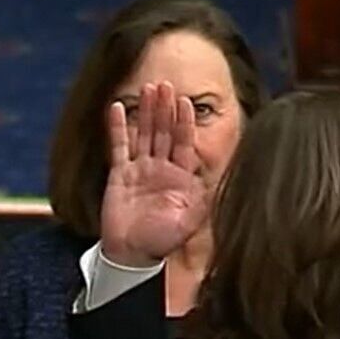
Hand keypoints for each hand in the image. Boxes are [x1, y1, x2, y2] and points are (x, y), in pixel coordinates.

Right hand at [99, 81, 209, 266]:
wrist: (132, 254)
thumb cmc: (162, 240)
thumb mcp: (190, 222)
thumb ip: (205, 201)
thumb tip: (223, 182)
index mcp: (181, 177)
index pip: (184, 143)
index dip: (184, 123)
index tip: (186, 101)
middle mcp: (161, 169)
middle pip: (164, 132)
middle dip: (165, 109)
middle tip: (166, 84)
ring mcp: (140, 170)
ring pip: (143, 134)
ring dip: (145, 112)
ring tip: (147, 88)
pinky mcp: (119, 174)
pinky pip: (118, 146)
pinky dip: (117, 127)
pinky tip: (116, 107)